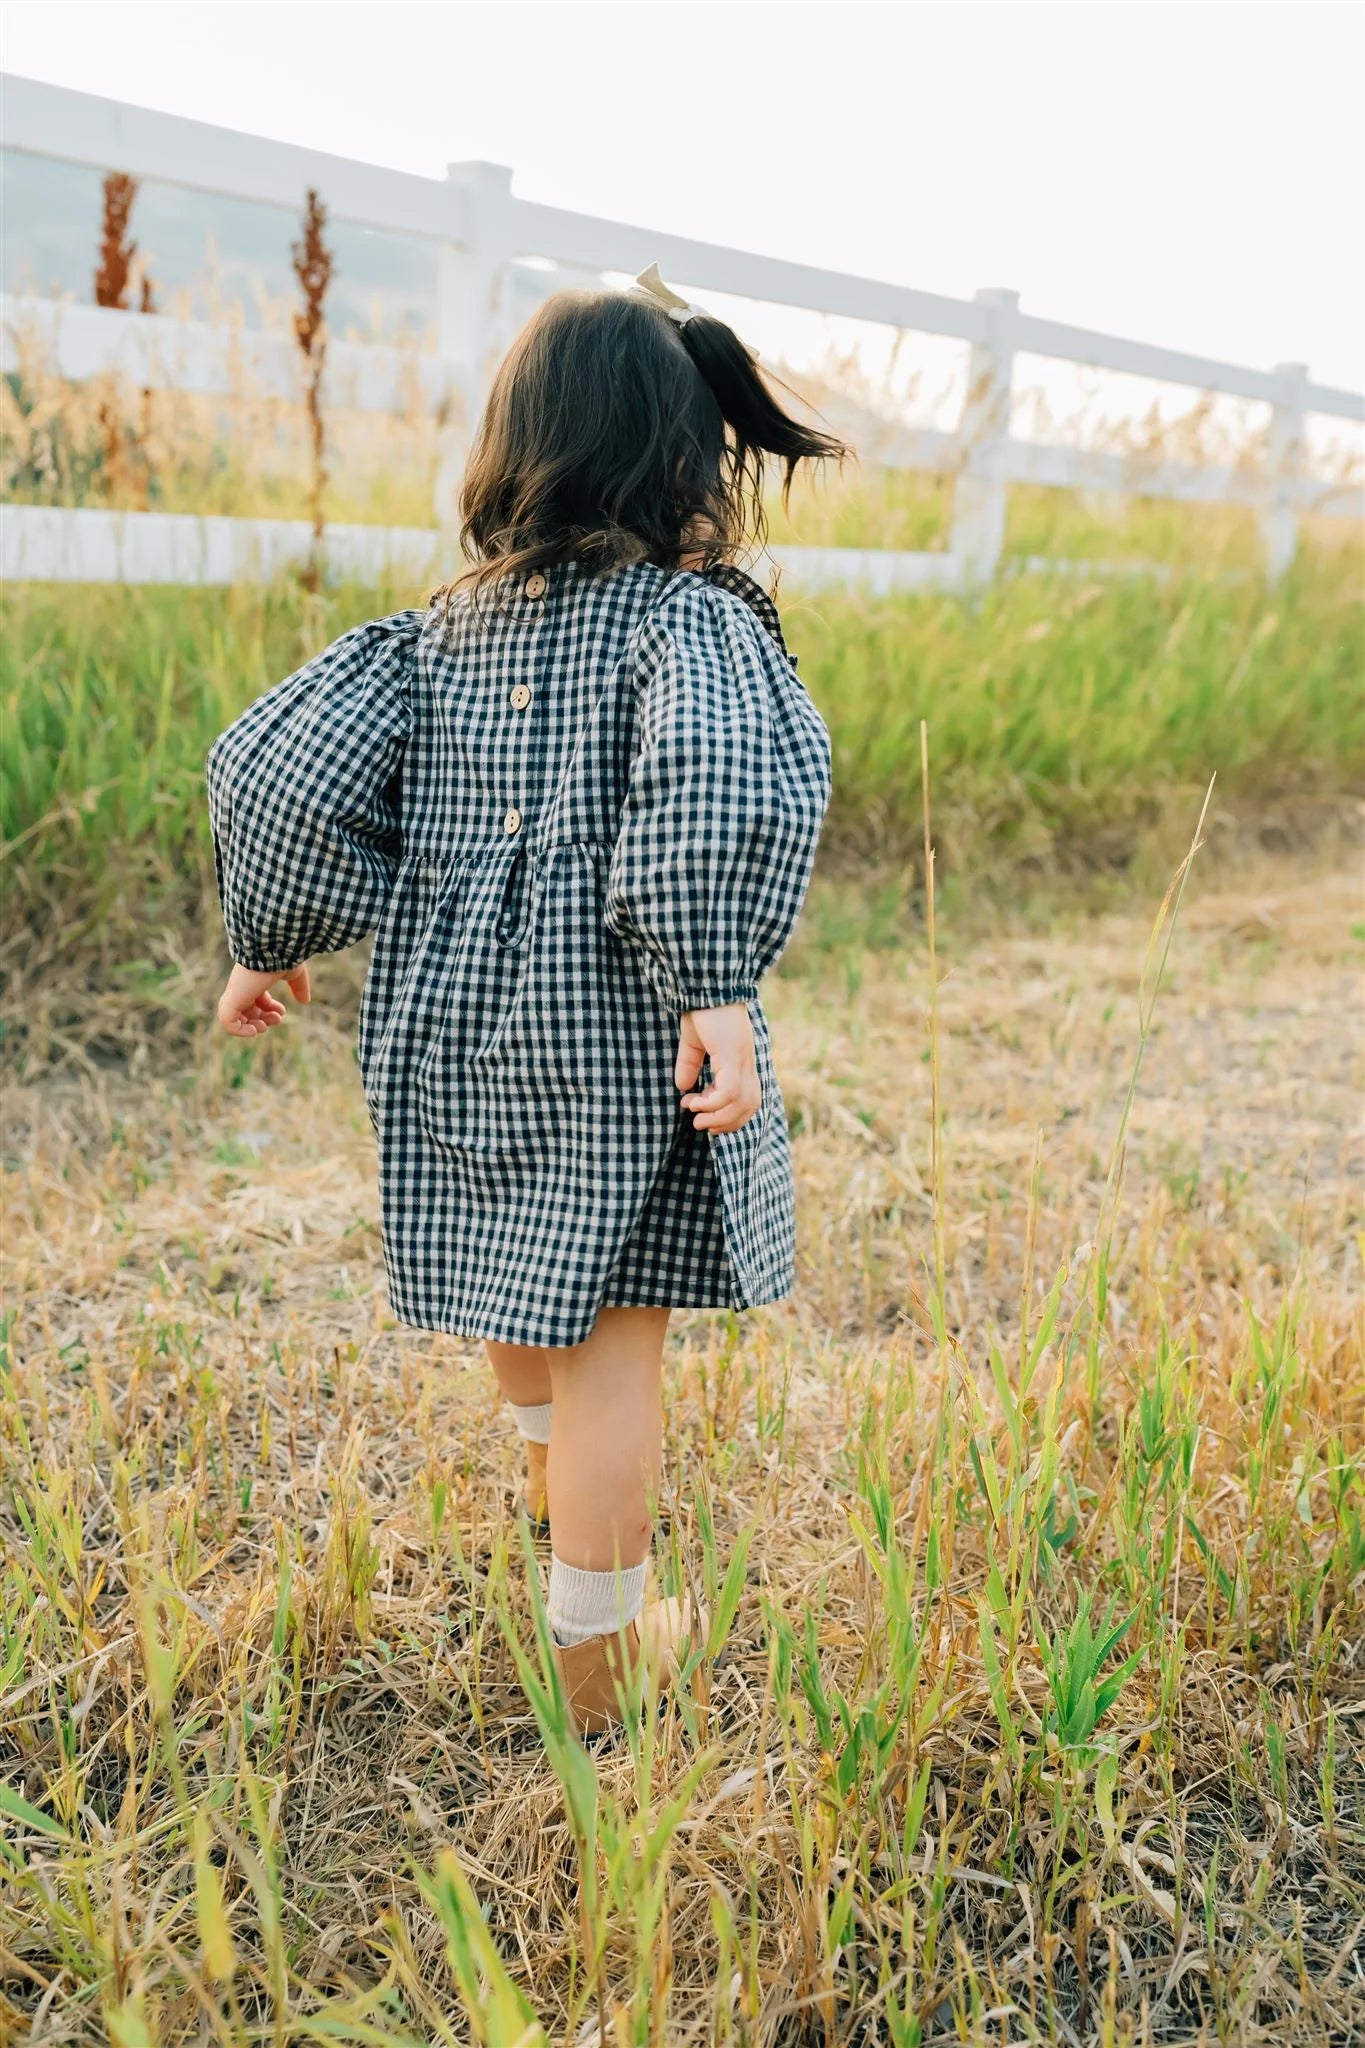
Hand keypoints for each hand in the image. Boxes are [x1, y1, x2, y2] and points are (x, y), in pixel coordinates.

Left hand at [217, 962, 310, 1037]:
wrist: (274, 947)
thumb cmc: (284, 956)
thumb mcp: (295, 974)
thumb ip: (299, 987)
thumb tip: (305, 1001)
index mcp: (254, 980)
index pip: (255, 999)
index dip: (268, 1009)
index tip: (282, 1011)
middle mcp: (242, 987)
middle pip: (245, 1010)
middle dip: (262, 1019)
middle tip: (276, 1020)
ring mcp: (236, 992)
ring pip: (233, 1017)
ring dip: (250, 1027)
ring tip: (263, 1026)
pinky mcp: (232, 998)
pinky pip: (227, 1021)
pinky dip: (238, 1031)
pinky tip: (253, 1030)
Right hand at [676, 1003, 760, 1132]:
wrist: (704, 983)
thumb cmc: (700, 1007)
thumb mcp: (693, 1041)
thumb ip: (689, 1064)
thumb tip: (683, 1088)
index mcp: (741, 1059)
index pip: (749, 1098)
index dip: (730, 1114)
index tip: (702, 1113)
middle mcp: (746, 1062)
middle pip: (750, 1106)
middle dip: (727, 1123)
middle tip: (702, 1124)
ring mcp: (741, 1059)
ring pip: (741, 1103)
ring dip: (717, 1116)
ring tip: (695, 1116)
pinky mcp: (732, 1055)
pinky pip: (730, 1092)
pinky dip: (713, 1103)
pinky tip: (695, 1101)